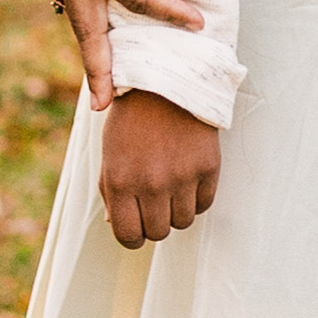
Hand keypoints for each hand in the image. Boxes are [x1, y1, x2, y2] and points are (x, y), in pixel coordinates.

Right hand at [23, 0, 205, 106]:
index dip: (170, 10)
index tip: (198, 24)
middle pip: (89, 34)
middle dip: (99, 71)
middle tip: (104, 107)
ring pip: (77, 21)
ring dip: (90, 51)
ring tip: (100, 81)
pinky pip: (72, 2)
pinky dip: (84, 23)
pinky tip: (93, 24)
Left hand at [99, 89, 220, 250]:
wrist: (167, 81)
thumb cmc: (132, 118)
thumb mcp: (111, 153)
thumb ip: (110, 191)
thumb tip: (116, 225)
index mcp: (120, 182)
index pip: (128, 236)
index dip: (133, 237)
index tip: (137, 227)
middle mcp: (151, 184)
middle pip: (158, 233)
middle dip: (155, 222)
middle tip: (155, 202)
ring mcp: (182, 177)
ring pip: (183, 222)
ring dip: (177, 210)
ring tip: (172, 187)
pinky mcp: (207, 167)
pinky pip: (204, 204)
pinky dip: (196, 197)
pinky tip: (188, 178)